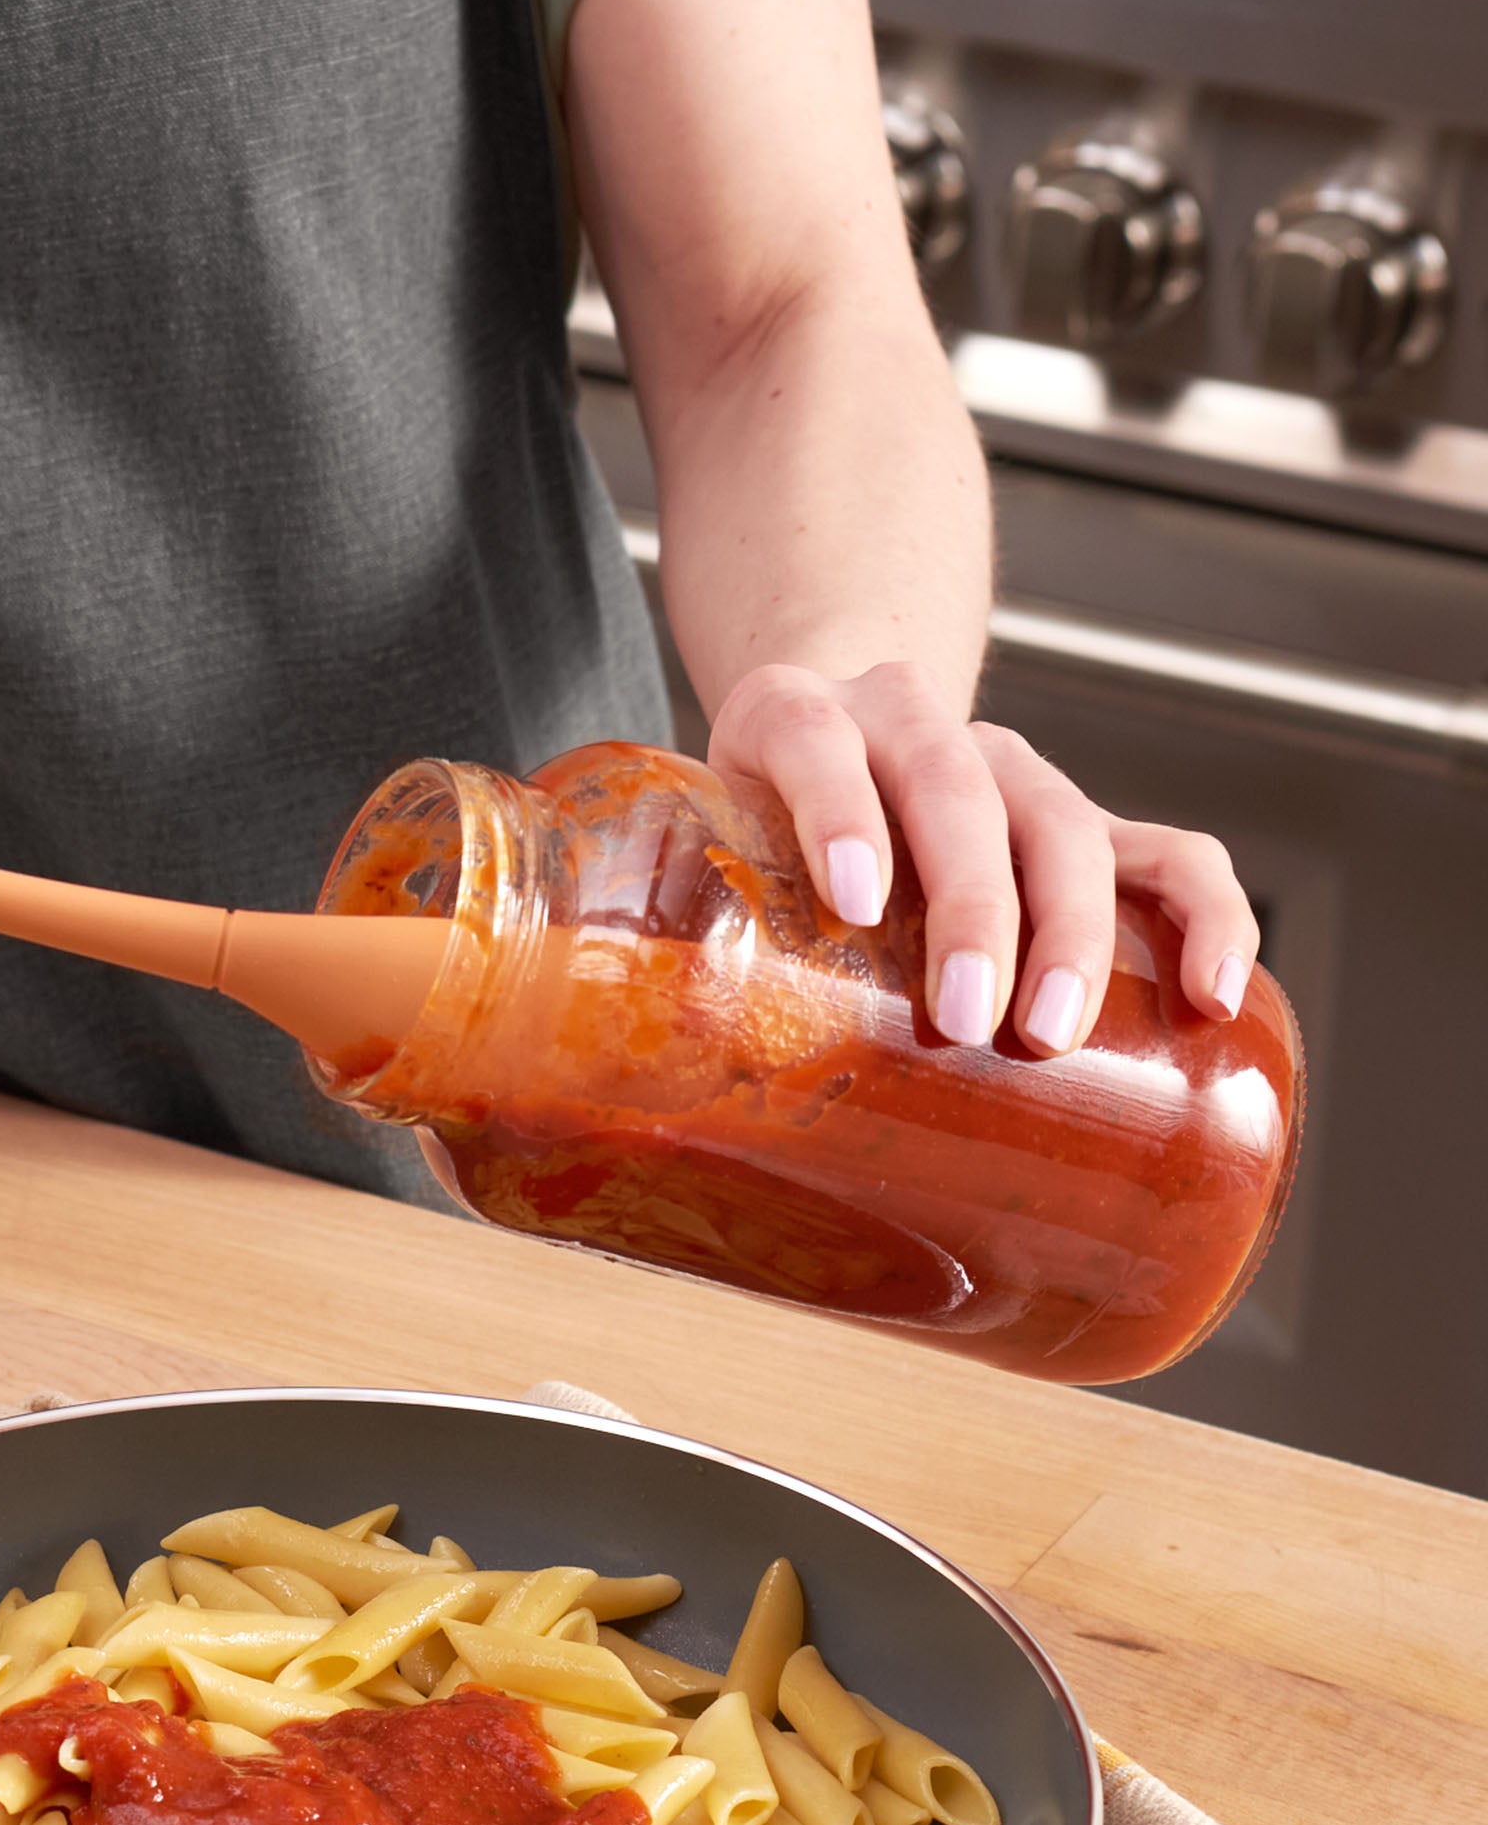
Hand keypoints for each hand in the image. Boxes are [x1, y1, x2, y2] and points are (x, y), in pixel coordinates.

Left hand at [709, 660, 1259, 1052]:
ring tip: (1051, 1031)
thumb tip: (608, 1104)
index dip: (841, 814)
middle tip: (966, 1017)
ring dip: (1071, 931)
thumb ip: (655, 940)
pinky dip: (1206, 913)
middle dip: (972, 907)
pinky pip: (1168, 852)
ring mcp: (1006, 769)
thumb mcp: (690, 851)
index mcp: (793, 719)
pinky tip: (1216, 992)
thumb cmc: (742, 831)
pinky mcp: (1079, 822)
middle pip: (956, 794)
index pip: (815, 745)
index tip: (858, 901)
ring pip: (1062, 824)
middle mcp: (908, 725)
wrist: (822, 725)